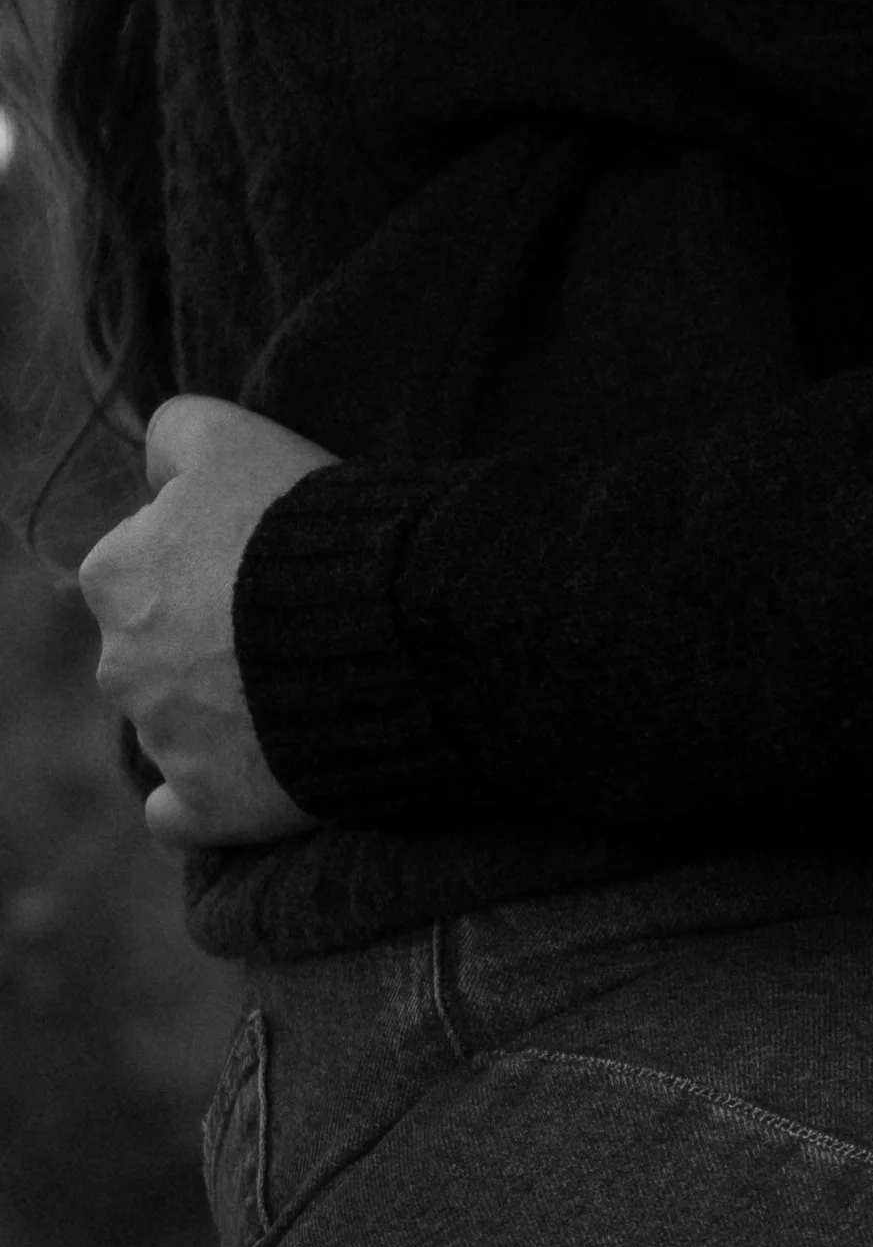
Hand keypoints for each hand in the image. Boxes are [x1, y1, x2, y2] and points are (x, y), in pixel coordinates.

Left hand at [80, 394, 335, 850]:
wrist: (383, 622)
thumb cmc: (306, 521)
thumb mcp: (234, 435)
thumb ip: (177, 432)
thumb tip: (159, 456)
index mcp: (115, 574)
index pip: (142, 560)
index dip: (207, 552)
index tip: (261, 552)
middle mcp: (120, 663)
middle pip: (155, 645)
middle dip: (204, 635)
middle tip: (288, 616)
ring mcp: (164, 740)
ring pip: (172, 721)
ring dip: (218, 706)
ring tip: (300, 680)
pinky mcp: (209, 804)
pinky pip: (180, 814)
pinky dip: (203, 797)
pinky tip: (248, 768)